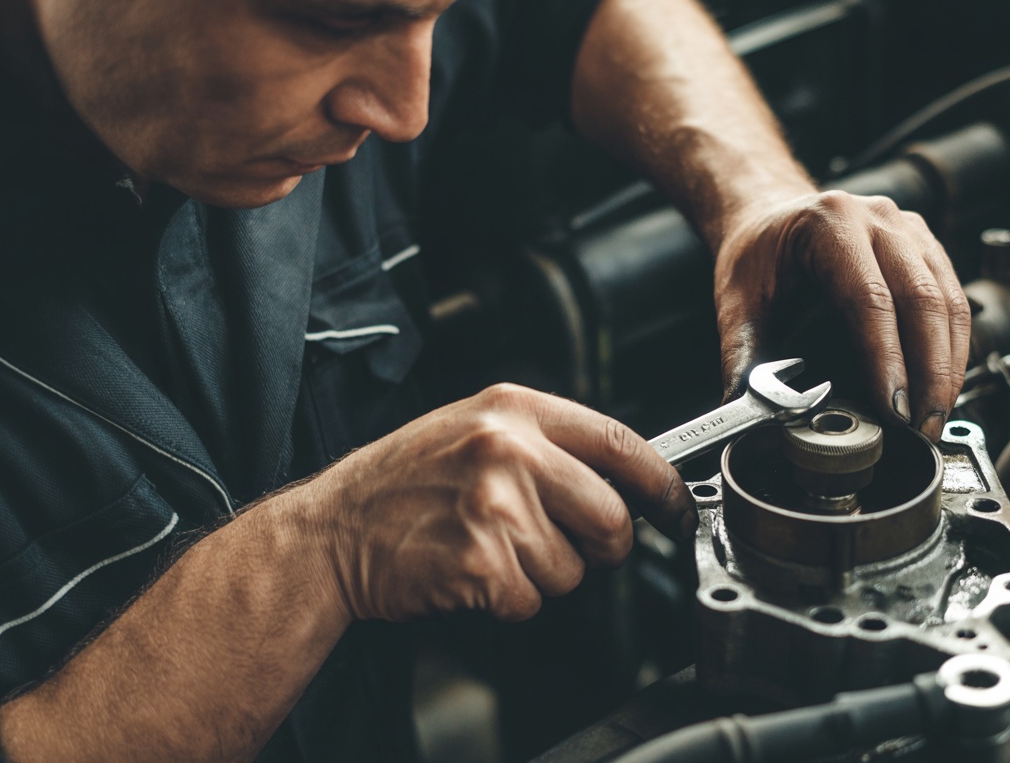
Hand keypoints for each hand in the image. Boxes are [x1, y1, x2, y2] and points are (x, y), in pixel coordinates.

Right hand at [315, 384, 693, 621]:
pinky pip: (531, 600)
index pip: (619, 440)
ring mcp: (495, 505)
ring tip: (488, 548)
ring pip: (573, 568)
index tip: (676, 509)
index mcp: (513, 410)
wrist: (332, 530)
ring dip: (540, 575)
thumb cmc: (403, 483)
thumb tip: (621, 477)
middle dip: (600, 547)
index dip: (661, 483)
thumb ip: (543, 443)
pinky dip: (508, 600)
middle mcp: (510, 450)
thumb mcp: (472, 430)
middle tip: (561, 546)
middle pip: (610, 516)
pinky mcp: (481, 561)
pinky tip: (469, 573)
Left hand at [713, 190, 970, 440]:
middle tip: (922, 428)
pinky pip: (955, 300)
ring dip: (949, 366)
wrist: (770, 217)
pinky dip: (955, 349)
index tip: (893, 410)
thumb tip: (754, 415)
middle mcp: (878, 218)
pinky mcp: (926, 248)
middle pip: (921, 299)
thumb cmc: (756, 255)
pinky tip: (944, 387)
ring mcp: (908, 230)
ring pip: (948, 301)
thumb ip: (742, 357)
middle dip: (929, 372)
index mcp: (830, 223)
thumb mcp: (735, 300)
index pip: (869, 297)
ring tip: (935, 417)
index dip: (886, 358)